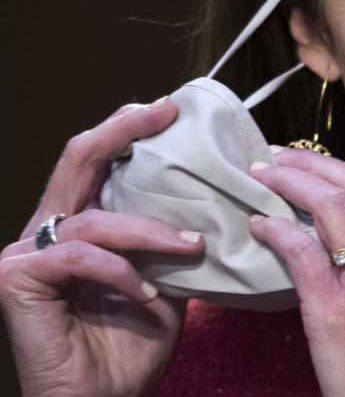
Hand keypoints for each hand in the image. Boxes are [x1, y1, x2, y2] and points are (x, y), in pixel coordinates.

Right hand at [0, 99, 205, 396]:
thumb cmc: (130, 347)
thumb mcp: (164, 279)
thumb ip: (170, 239)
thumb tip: (214, 202)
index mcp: (78, 225)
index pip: (99, 162)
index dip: (130, 129)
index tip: (173, 109)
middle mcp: (47, 231)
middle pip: (80, 158)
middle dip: (125, 129)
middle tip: (166, 112)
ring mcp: (25, 255)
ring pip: (96, 217)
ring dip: (152, 229)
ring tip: (192, 245)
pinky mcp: (17, 282)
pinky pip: (81, 258)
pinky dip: (124, 272)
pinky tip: (150, 293)